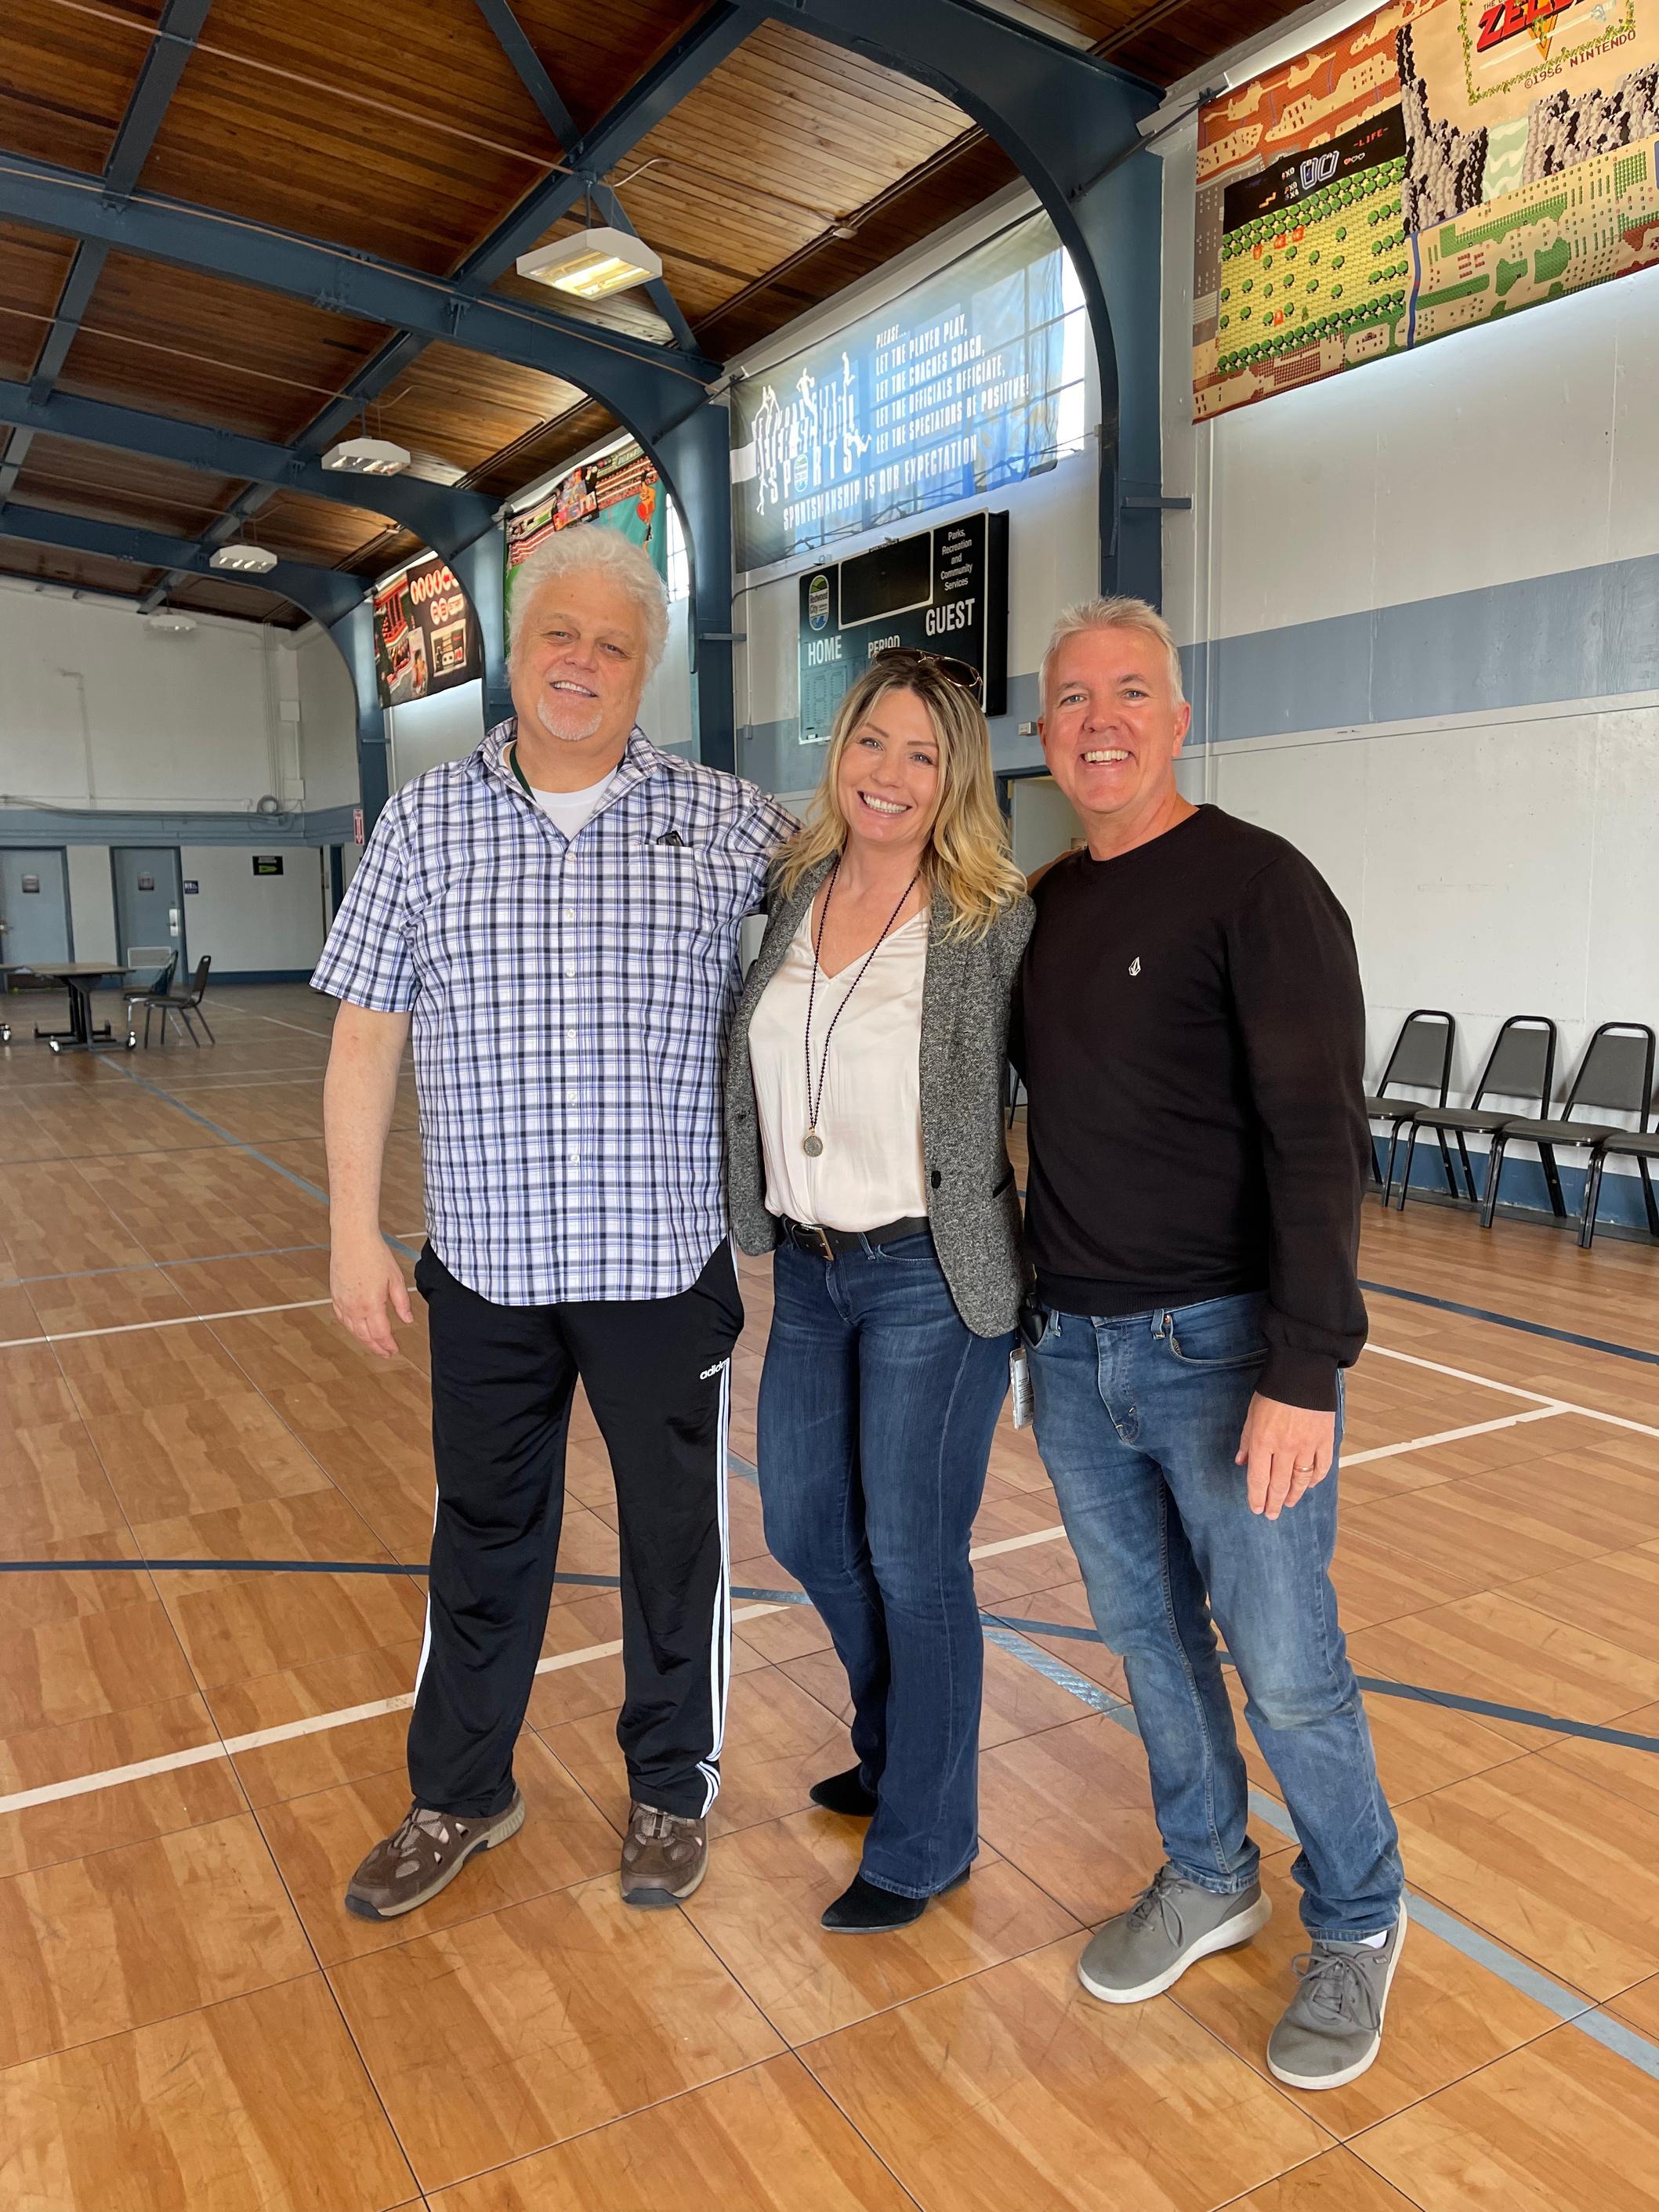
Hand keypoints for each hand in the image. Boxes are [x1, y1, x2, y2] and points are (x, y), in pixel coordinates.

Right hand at [330, 1226, 413, 1357]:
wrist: (353, 1238)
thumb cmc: (374, 1254)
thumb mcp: (396, 1279)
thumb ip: (402, 1302)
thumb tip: (407, 1319)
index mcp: (372, 1305)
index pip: (381, 1334)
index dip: (388, 1345)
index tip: (394, 1350)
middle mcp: (354, 1307)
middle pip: (365, 1336)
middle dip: (376, 1347)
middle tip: (385, 1353)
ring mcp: (342, 1302)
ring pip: (352, 1330)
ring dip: (363, 1340)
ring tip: (373, 1345)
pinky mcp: (335, 1295)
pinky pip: (342, 1318)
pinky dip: (350, 1328)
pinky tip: (356, 1329)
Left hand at [1234, 1393, 1335, 1518]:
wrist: (1302, 1372)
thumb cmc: (1273, 1391)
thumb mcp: (1252, 1414)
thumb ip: (1247, 1440)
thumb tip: (1241, 1462)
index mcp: (1263, 1442)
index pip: (1258, 1479)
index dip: (1256, 1498)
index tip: (1256, 1509)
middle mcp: (1285, 1448)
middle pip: (1279, 1485)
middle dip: (1273, 1503)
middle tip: (1271, 1514)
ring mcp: (1307, 1446)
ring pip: (1301, 1480)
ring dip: (1294, 1495)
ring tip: (1288, 1503)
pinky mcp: (1325, 1440)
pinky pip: (1321, 1467)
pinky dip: (1316, 1479)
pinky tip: (1310, 1484)